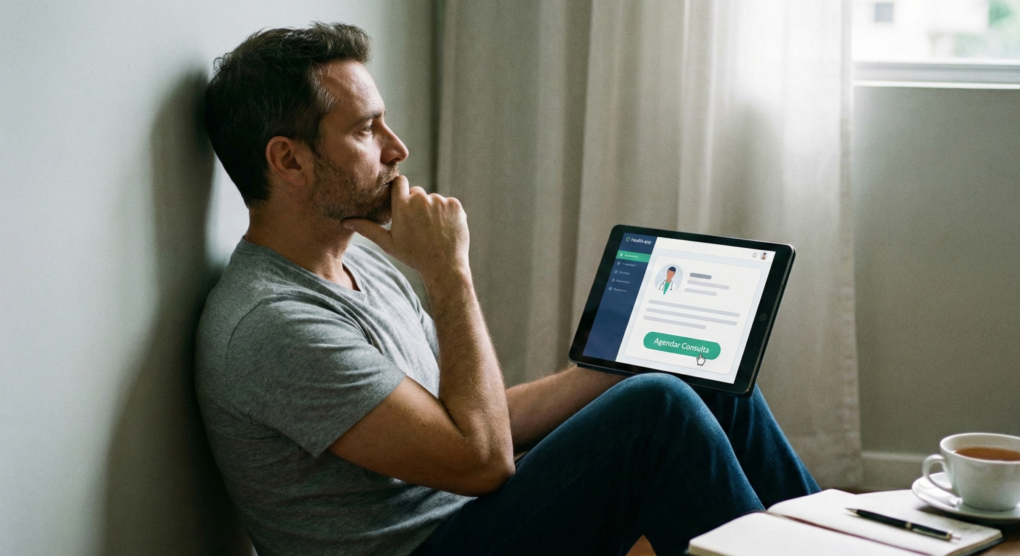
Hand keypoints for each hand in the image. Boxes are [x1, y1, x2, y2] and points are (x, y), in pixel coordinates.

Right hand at [343, 176, 469, 284]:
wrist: (444, 267)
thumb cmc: (413, 256)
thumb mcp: (388, 243)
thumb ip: (367, 229)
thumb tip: (345, 222)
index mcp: (402, 206)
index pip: (399, 182)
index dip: (401, 191)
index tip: (402, 202)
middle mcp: (421, 199)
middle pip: (417, 192)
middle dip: (417, 205)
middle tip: (419, 227)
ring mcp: (440, 201)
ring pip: (433, 199)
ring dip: (433, 210)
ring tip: (433, 231)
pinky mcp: (455, 205)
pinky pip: (449, 204)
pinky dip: (448, 214)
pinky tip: (445, 230)